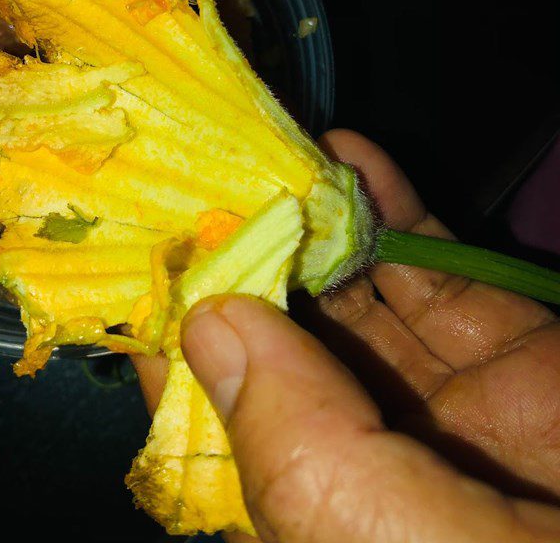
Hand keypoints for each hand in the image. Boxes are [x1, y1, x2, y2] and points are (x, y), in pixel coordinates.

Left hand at [133, 129, 559, 541]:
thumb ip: (302, 450)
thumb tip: (210, 325)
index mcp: (325, 516)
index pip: (218, 420)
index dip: (178, 337)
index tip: (142, 253)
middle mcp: (369, 458)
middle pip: (283, 338)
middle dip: (247, 254)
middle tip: (203, 176)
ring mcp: (444, 402)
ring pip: (355, 290)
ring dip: (309, 217)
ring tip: (265, 150)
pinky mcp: (513, 352)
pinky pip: (436, 267)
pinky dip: (392, 208)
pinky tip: (345, 152)